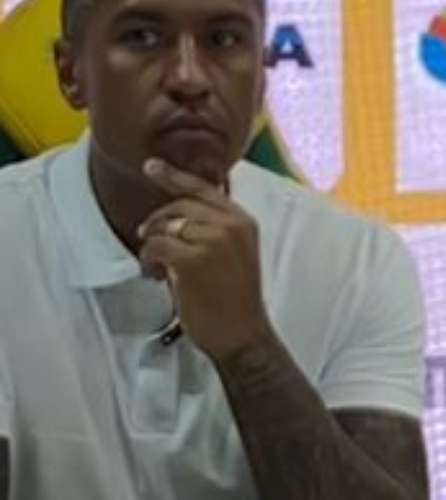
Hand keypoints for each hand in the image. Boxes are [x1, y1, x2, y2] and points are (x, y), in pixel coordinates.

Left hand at [137, 157, 272, 361]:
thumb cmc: (235, 298)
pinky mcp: (194, 260)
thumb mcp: (235, 253)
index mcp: (244, 221)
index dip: (174, 176)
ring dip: (152, 244)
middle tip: (150, 242)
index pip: (204, 189)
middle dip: (157, 222)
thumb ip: (215, 229)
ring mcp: (214, 241)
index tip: (151, 166)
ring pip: (165, 225)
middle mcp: (232, 225)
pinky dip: (148, 260)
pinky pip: (156, 246)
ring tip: (155, 266)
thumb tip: (179, 214)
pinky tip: (155, 275)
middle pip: (179, 206)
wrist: (243, 333)